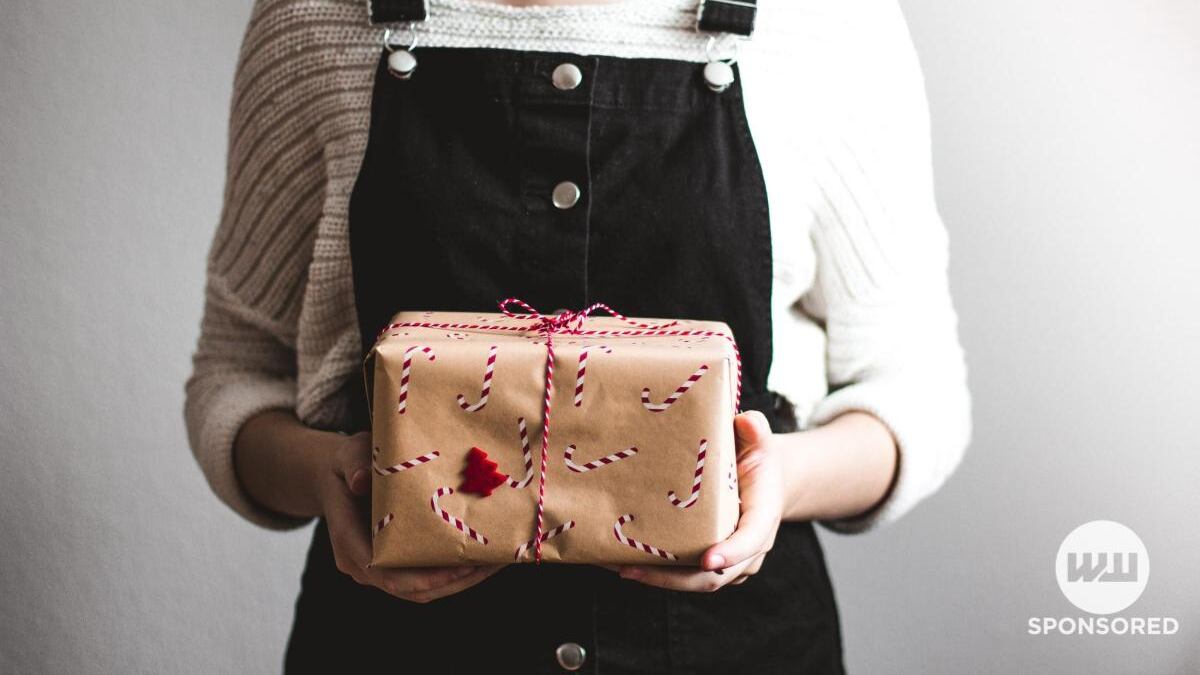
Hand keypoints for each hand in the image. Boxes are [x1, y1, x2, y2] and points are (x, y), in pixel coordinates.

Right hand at [317, 431, 505, 602]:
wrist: (341, 476)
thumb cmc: (348, 463)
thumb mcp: (348, 455)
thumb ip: (354, 465)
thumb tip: (361, 480)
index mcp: (347, 540)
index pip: (384, 573)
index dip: (422, 577)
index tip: (457, 568)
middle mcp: (361, 564)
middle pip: (410, 589)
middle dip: (453, 581)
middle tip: (488, 562)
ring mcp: (378, 569)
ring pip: (421, 591)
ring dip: (459, 581)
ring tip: (492, 562)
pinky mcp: (395, 565)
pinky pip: (424, 579)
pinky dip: (452, 574)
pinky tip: (480, 558)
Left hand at [613, 410, 783, 590]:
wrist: (763, 481)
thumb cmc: (756, 458)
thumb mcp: (759, 441)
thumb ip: (755, 429)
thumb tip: (745, 421)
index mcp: (763, 518)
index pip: (750, 541)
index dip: (731, 553)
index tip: (707, 559)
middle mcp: (749, 550)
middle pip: (715, 575)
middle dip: (675, 578)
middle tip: (633, 570)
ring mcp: (731, 563)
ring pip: (698, 582)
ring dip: (660, 580)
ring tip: (622, 568)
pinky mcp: (710, 565)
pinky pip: (687, 578)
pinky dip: (660, 575)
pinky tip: (626, 564)